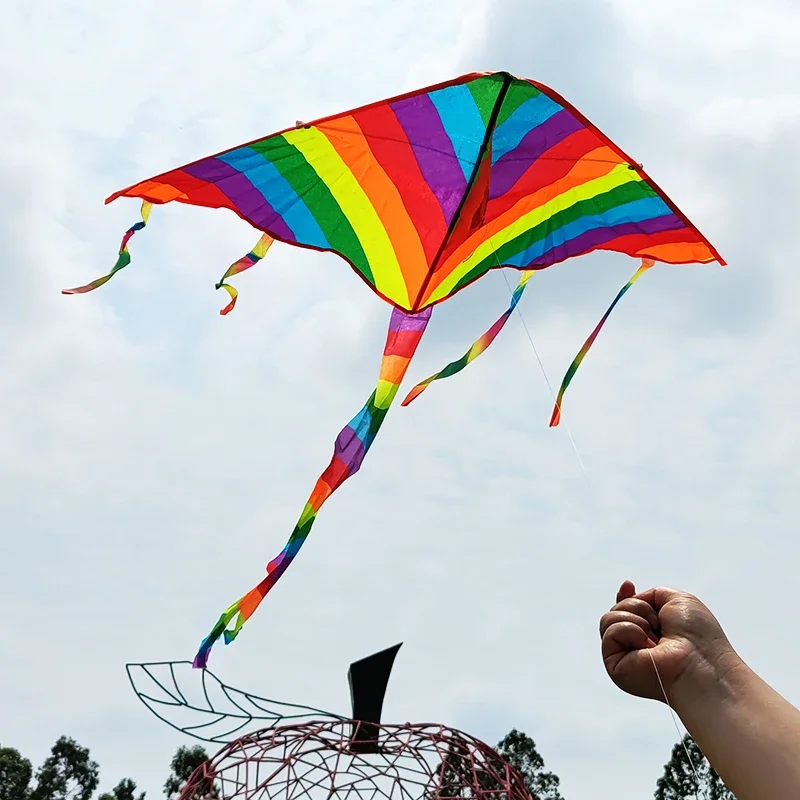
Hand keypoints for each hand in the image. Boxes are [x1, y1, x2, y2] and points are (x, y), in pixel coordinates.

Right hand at [600, 580, 738, 703]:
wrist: (701, 664)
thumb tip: (631, 598)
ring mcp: (624, 656)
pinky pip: (610, 632)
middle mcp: (635, 646)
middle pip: (616, 610)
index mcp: (651, 634)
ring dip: (634, 617)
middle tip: (658, 622)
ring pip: (608, 619)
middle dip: (637, 606)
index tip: (629, 585)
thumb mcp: (677, 601)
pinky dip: (629, 630)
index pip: (625, 612)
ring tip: (655, 637)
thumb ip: (652, 595)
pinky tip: (647, 646)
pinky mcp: (615, 666)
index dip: (623, 597)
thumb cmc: (697, 636)